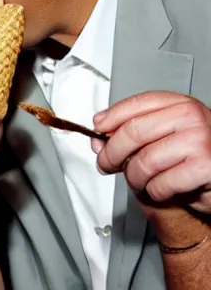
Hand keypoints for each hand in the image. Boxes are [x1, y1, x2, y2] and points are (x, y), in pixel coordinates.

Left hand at [92, 91, 210, 213]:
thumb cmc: (193, 157)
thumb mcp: (163, 137)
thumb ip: (131, 134)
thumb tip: (99, 140)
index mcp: (179, 104)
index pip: (137, 104)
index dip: (111, 117)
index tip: (97, 129)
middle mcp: (190, 116)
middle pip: (133, 132)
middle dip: (111, 153)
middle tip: (105, 164)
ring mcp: (199, 140)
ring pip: (144, 161)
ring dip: (134, 178)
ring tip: (139, 181)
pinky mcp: (205, 167)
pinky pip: (161, 183)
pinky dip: (154, 192)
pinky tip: (160, 189)